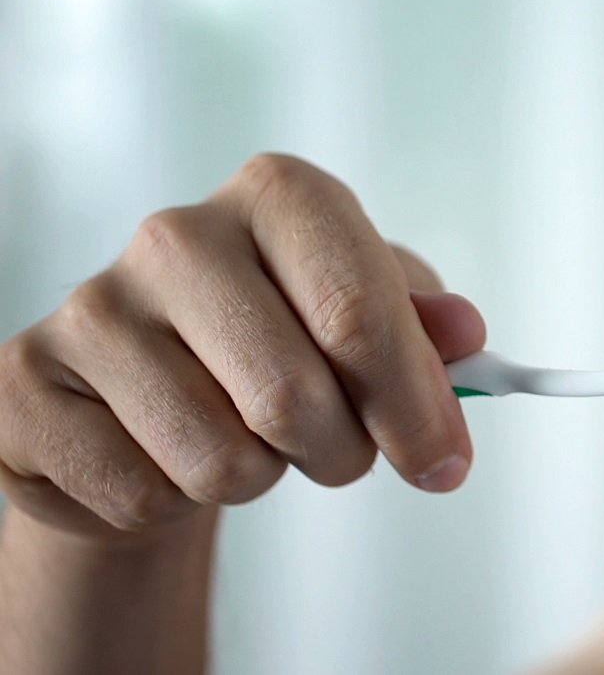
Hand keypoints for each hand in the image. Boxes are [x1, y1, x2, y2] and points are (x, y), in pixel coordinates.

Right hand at [0, 153, 485, 542]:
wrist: (152, 389)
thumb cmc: (283, 339)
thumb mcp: (370, 314)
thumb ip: (425, 326)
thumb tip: (465, 333)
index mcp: (278, 196)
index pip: (358, 308)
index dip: (412, 402)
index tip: (443, 463)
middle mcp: (176, 236)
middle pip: (291, 397)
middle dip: (341, 454)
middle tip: (341, 452)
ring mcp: (91, 309)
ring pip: (220, 461)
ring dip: (258, 478)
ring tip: (245, 438)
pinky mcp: (26, 387)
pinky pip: (142, 496)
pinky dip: (174, 503)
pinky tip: (165, 453)